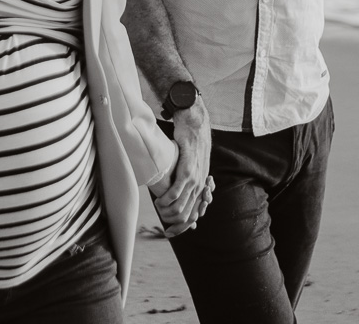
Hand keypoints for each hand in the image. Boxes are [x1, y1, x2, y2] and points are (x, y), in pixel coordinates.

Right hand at [152, 97, 212, 233]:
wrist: (195, 126)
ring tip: (157, 207)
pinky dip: (166, 200)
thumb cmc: (189, 147)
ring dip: (167, 212)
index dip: (181, 228)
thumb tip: (181, 194)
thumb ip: (188, 184)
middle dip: (172, 223)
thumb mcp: (192, 168)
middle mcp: (200, 186)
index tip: (169, 232)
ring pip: (181, 207)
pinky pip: (177, 192)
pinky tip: (159, 201)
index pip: (194, 216)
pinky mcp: (187, 170)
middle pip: (187, 216)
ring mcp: (195, 179)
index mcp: (201, 187)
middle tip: (160, 221)